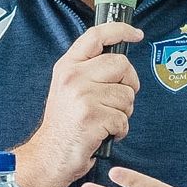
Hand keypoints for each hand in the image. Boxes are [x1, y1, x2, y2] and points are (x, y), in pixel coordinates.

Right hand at [21, 21, 142, 186]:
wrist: (49, 155)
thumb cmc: (66, 123)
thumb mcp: (69, 88)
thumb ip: (90, 70)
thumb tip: (121, 61)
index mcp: (68, 66)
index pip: (96, 36)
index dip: (120, 31)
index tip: (137, 34)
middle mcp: (73, 76)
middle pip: (122, 65)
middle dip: (129, 84)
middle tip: (116, 101)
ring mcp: (81, 95)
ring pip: (127, 95)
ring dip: (123, 112)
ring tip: (103, 120)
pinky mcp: (91, 116)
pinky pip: (124, 119)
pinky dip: (119, 130)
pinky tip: (103, 133)